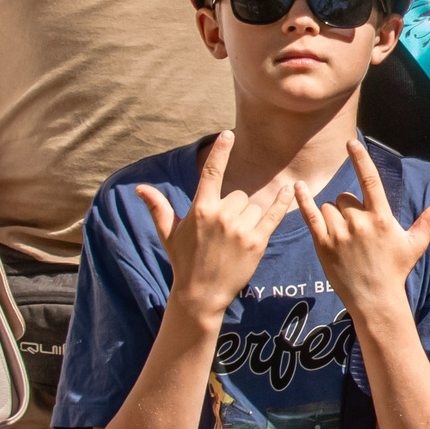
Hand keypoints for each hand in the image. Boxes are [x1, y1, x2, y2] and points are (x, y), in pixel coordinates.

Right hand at [133, 131, 298, 327]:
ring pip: (253, 208)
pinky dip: (282, 202)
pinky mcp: (257, 242)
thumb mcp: (169, 234)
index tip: (228, 134)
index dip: (220, 152)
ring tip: (235, 241)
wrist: (200, 295)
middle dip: (234, 209)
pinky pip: (273, 215)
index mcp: (200, 209)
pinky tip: (290, 189)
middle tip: (223, 234)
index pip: (211, 173)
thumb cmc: (184, 262)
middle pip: (239, 196)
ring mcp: (240, 229)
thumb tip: (139, 188)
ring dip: (248, 219)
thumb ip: (158, 207)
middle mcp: (221, 215)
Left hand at [295, 138, 429, 317]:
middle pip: (345, 198)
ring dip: (333, 215)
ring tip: (344, 236)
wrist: (375, 300)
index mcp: (381, 218)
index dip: (361, 159)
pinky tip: (297, 187)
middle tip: (357, 231)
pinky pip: (310, 215)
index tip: (352, 142)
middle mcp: (359, 222)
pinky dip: (303, 200)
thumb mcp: (415, 245)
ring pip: (329, 207)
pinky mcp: (323, 244)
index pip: (369, 180)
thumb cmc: (396, 271)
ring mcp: (339, 233)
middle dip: (349, 208)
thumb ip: (429, 220)